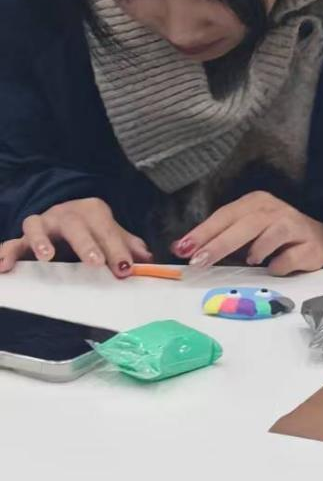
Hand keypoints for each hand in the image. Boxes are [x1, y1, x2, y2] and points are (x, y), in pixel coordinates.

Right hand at [0, 198, 151, 276]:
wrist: (65, 216)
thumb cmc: (93, 229)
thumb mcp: (113, 234)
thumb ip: (130, 246)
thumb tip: (149, 261)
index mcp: (93, 212)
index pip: (107, 229)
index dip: (117, 248)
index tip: (125, 268)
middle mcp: (66, 214)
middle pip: (75, 225)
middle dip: (86, 244)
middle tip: (95, 263)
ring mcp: (43, 223)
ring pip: (38, 225)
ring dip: (42, 241)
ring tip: (46, 257)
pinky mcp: (23, 238)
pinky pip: (12, 242)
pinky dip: (6, 252)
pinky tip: (4, 266)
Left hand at [175, 192, 322, 276]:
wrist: (320, 239)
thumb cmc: (275, 236)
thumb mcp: (246, 231)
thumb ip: (218, 237)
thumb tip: (181, 248)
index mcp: (256, 203)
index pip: (226, 215)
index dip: (203, 232)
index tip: (183, 248)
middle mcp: (276, 210)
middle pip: (246, 224)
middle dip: (219, 243)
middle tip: (199, 261)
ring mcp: (296, 226)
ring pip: (272, 234)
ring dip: (256, 249)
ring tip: (249, 261)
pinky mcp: (311, 246)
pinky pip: (291, 257)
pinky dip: (279, 264)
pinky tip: (274, 268)